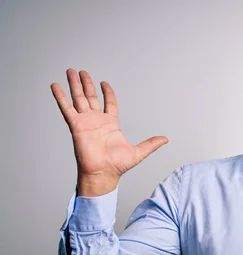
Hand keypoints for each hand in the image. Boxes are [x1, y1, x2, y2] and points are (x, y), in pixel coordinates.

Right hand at [51, 69, 167, 195]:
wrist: (103, 173)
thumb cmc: (117, 166)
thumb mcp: (139, 152)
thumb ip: (151, 144)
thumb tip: (165, 139)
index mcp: (111, 124)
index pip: (109, 103)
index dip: (107, 93)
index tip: (104, 83)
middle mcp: (97, 121)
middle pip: (91, 97)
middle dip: (87, 84)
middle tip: (82, 72)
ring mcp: (85, 122)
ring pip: (79, 98)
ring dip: (74, 85)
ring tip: (70, 71)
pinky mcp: (76, 125)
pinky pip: (66, 108)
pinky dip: (60, 97)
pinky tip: (56, 86)